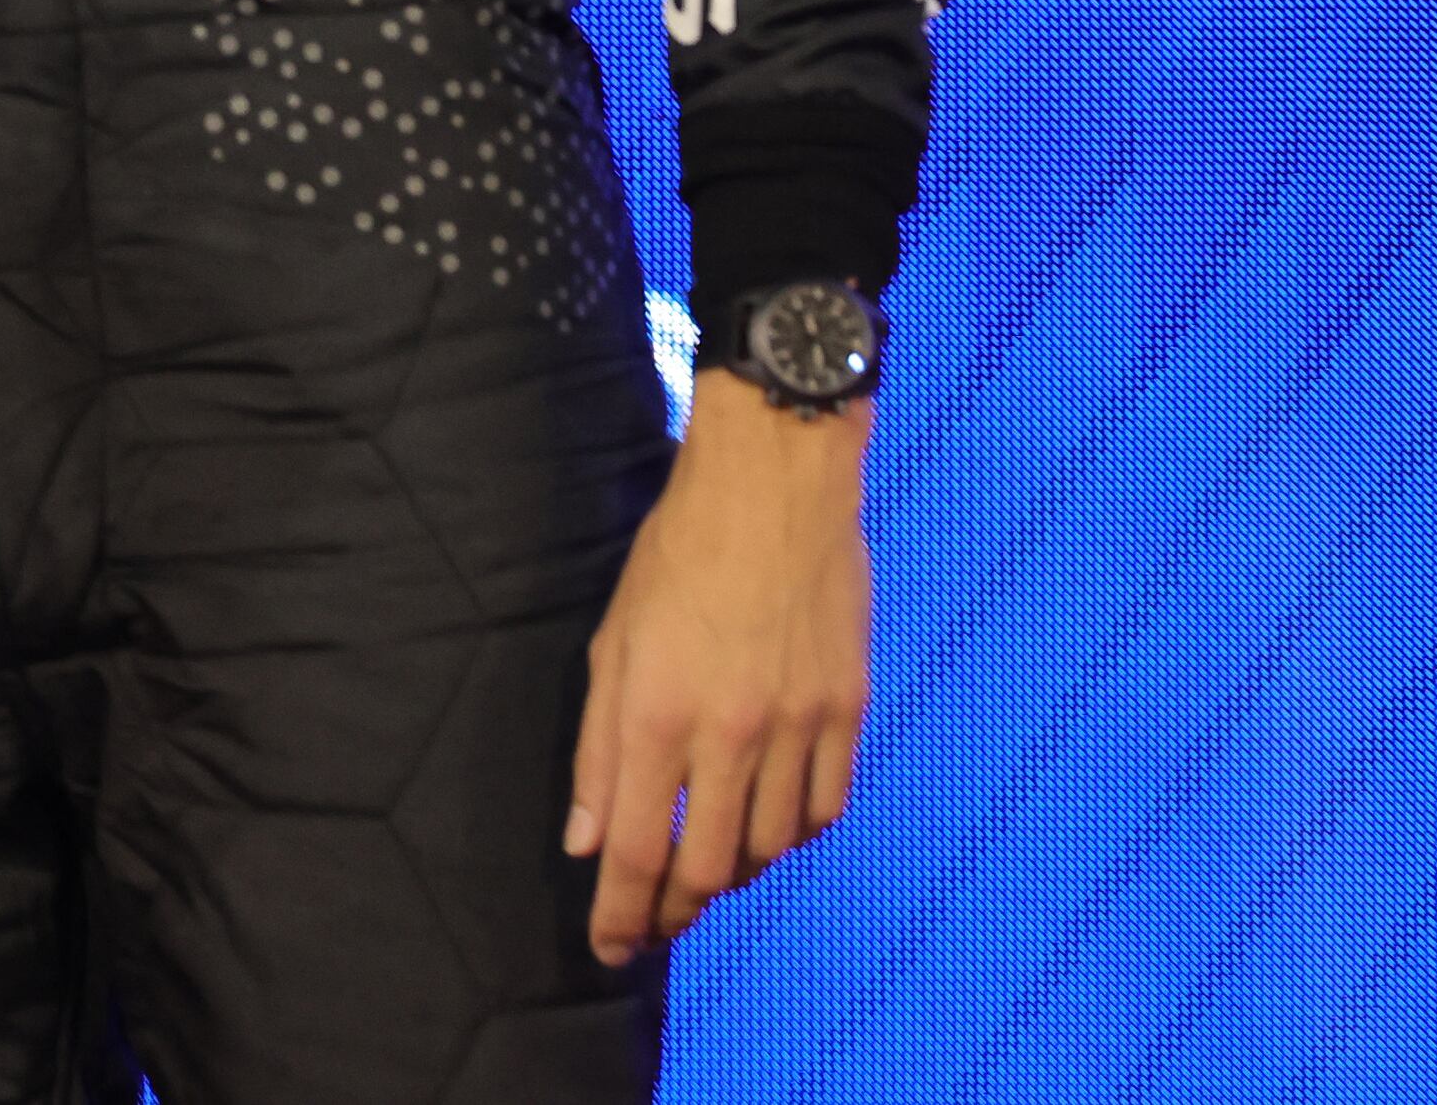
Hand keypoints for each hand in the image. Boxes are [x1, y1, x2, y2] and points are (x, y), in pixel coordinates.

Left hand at [566, 375, 871, 963]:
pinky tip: (767, 829)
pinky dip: (792, 833)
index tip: (609, 949)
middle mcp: (731, 731)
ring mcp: (798, 724)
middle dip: (674, 912)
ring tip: (704, 873)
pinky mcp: (848, 710)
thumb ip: (599, 750)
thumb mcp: (612, 644)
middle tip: (655, 926)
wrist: (775, 487)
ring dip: (733, 874)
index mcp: (657, 713)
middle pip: (706, 867)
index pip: (636, 850)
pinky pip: (825, 807)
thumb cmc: (677, 558)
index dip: (620, 914)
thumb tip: (588, 842)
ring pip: (771, 847)